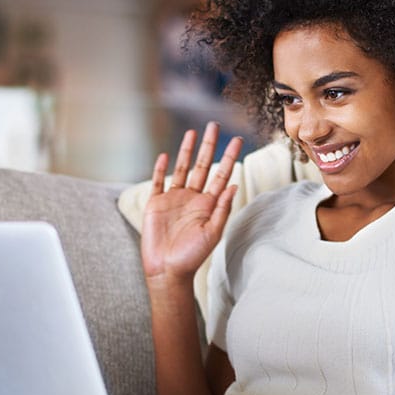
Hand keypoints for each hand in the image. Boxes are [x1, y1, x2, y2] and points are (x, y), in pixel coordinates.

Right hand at [141, 122, 241, 282]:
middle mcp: (192, 198)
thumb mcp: (212, 232)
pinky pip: (158, 182)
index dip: (230, 157)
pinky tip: (164, 155)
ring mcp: (173, 199)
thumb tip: (234, 185)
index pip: (222, 174)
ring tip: (192, 133)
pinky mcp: (155, 204)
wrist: (168, 270)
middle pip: (203, 165)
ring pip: (181, 168)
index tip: (238, 140)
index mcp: (208, 204)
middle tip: (215, 125)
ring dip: (187, 151)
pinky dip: (160, 168)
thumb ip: (222, 208)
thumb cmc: (192, 256)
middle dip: (209, 146)